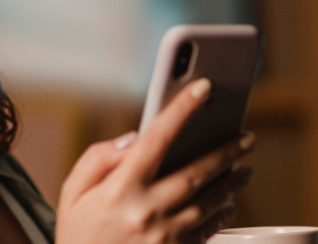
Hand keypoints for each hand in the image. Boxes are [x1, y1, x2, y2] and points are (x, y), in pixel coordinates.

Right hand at [55, 78, 254, 243]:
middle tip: (245, 137)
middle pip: (196, 172)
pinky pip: (208, 232)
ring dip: (230, 183)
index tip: (203, 88)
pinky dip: (222, 215)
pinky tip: (228, 205)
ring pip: (209, 203)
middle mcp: (146, 211)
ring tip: (243, 169)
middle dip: (225, 151)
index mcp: (119, 189)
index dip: (181, 109)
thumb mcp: (72, 193)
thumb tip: (133, 140)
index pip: (157, 138)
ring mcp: (165, 237)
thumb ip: (97, 159)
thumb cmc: (78, 237)